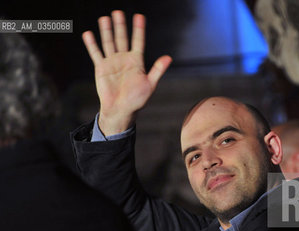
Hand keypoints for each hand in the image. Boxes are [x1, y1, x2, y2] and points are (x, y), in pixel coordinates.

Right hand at [82, 10, 171, 134]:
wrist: (121, 110)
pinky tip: (88, 34)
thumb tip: (168, 57)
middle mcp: (124, 59)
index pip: (138, 41)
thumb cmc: (137, 99)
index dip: (139, 29)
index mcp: (137, 61)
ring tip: (104, 18)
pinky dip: (92, 44)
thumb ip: (158, 70)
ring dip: (106, 31)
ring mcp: (112, 62)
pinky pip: (96, 53)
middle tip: (118, 12)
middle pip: (122, 38)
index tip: (139, 16)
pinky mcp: (101, 68)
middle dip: (120, 26)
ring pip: (109, 43)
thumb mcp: (150, 84)